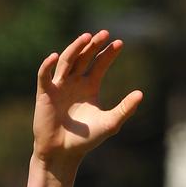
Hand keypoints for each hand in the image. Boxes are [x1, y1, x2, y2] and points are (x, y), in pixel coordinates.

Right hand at [33, 31, 142, 171]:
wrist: (63, 153)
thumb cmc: (86, 140)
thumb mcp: (110, 123)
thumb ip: (125, 109)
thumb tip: (141, 93)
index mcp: (89, 86)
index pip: (99, 63)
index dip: (108, 53)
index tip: (119, 43)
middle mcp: (74, 82)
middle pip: (83, 56)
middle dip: (93, 44)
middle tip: (104, 34)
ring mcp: (59, 85)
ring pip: (66, 60)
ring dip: (75, 48)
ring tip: (86, 37)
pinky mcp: (45, 93)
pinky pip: (44, 75)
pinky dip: (48, 65)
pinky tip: (55, 56)